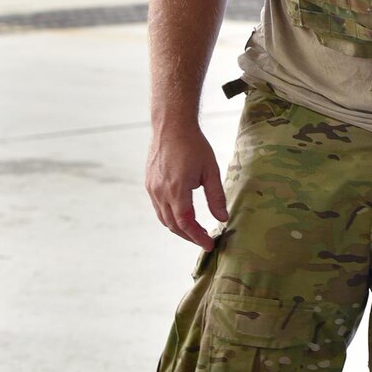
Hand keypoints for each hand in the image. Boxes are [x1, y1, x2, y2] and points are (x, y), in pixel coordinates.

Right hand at [146, 122, 228, 247]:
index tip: (209, 244)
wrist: (171, 126)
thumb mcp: (211, 171)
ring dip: (179, 229)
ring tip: (195, 232)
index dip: (198, 237)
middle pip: (173, 225)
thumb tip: (222, 218)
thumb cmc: (193, 145)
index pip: (186, 223)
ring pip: (163, 219)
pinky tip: (182, 217)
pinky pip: (158, 208)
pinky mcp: (149, 184)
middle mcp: (161, 192)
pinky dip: (170, 217)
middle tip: (205, 240)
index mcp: (177, 189)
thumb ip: (216, 197)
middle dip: (190, 236)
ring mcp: (152, 188)